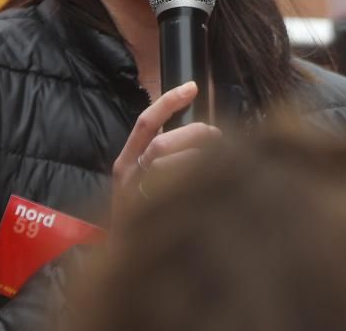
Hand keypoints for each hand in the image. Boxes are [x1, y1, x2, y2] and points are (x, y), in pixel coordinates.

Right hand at [111, 81, 220, 216]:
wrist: (126, 259)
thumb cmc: (142, 215)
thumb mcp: (143, 181)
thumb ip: (164, 156)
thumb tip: (203, 133)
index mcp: (126, 162)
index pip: (146, 122)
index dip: (169, 101)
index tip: (192, 86)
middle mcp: (129, 177)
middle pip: (163, 144)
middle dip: (195, 135)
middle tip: (217, 137)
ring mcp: (138, 198)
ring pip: (171, 167)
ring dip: (201, 160)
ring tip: (220, 162)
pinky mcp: (151, 216)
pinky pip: (180, 194)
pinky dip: (201, 185)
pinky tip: (216, 187)